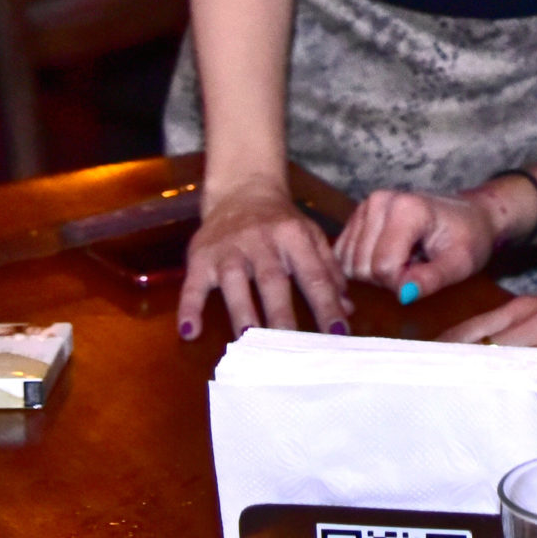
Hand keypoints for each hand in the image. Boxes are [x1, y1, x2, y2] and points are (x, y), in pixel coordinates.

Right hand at [176, 179, 350, 338]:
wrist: (242, 191)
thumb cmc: (281, 222)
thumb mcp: (310, 237)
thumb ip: (328, 271)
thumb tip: (347, 308)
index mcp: (294, 236)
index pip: (313, 274)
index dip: (327, 304)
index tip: (337, 334)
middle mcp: (261, 241)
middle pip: (272, 279)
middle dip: (281, 313)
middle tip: (289, 347)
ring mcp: (228, 248)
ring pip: (235, 281)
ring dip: (241, 311)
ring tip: (246, 341)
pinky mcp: (201, 256)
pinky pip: (193, 284)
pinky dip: (189, 308)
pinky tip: (190, 332)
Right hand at [334, 188, 496, 301]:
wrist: (469, 217)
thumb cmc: (469, 238)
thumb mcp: (461, 262)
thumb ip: (432, 278)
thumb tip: (404, 294)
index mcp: (406, 208)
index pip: (384, 267)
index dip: (403, 283)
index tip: (425, 274)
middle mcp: (379, 201)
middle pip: (363, 267)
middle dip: (388, 279)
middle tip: (416, 267)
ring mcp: (364, 207)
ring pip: (349, 265)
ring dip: (375, 275)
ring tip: (405, 261)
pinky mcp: (356, 218)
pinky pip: (343, 257)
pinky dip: (362, 268)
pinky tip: (387, 260)